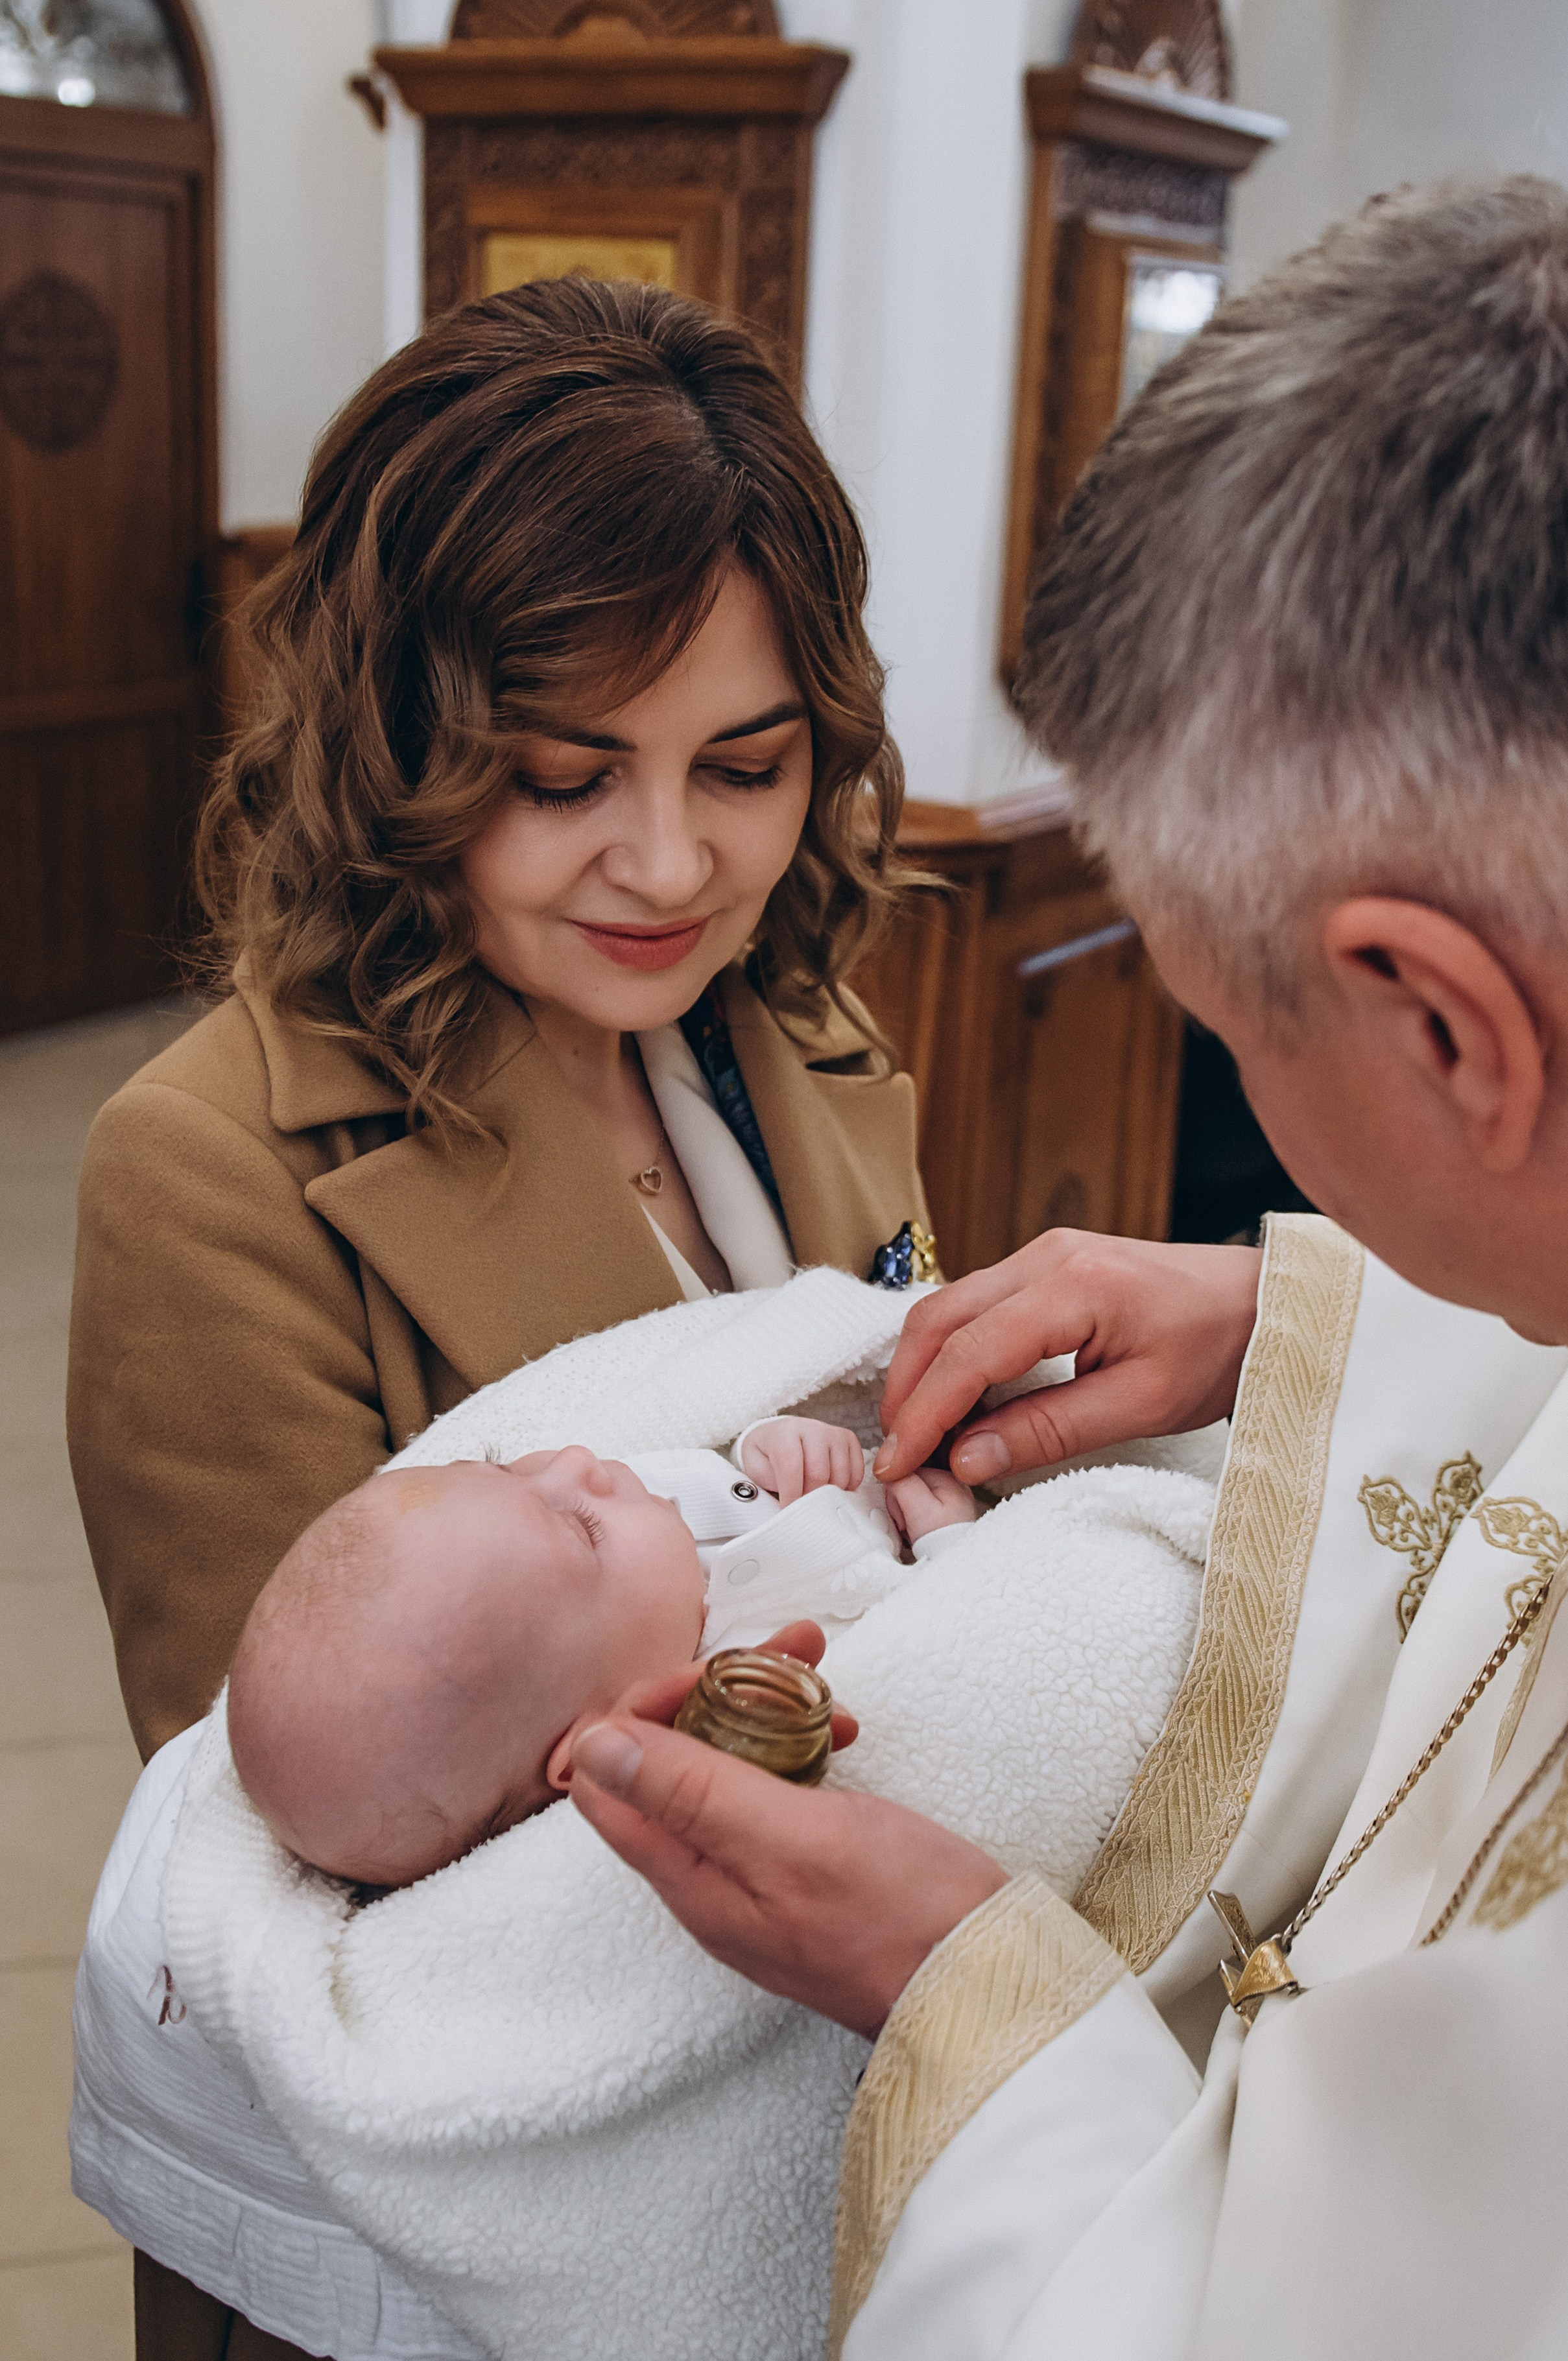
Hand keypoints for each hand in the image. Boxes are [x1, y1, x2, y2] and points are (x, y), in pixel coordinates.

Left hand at [569, 1682, 1005, 2039]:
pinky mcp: (803, 1865)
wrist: (985, 1981)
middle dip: (716, 1692)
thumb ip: (690, 1791)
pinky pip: (773, 1788)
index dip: (646, 1711)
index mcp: (690, 1877)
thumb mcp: (791, 1837)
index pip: (612, 1780)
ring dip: (764, 1709)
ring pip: (727, 1766)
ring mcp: (756, 1872)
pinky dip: (798, 1744)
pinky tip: (840, 1728)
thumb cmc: (899, 1918)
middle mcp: (709, 1877)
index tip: (708, 1676)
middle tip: (789, 1651)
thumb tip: (596, 1746)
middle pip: (670, 1762)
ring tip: (821, 1673)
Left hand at [740, 1416, 864, 1504]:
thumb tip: (787, 1506)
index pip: (791, 1465)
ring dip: (828, 1494)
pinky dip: (846, 1487)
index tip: (789, 1512)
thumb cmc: (768, 1454)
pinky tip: (831, 1487)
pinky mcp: (848, 1440)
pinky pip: (856, 1471)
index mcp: (785, 1432)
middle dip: (809, 1497)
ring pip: (840, 1474)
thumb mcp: (755, 1468)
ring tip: (814, 1495)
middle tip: (802, 1506)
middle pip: (818, 1472)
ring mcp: (833, 1433)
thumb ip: (767, 1483)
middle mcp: (812, 1427)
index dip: (792, 1494)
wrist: (779, 1435)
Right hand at [875, 1229, 1261, 1485]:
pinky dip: (953, 1353)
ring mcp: (1045, 1254)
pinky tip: (957, 1399)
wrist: (1267, 1302)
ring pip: (950, 1308)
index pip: (969, 1352)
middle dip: (908, 1390)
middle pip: (939, 1319)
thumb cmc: (1219, 1349)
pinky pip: (977, 1305)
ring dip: (924, 1370)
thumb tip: (965, 1458)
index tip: (897, 1465)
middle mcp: (1047, 1256)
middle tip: (897, 1455)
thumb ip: (1048, 1430)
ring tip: (921, 1435)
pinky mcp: (1049, 1265)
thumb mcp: (1141, 1405)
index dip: (924, 1413)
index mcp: (1073, 1286)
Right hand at [884, 1465, 976, 1542]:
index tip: (901, 1514)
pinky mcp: (946, 1514)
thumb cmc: (943, 1542)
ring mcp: (950, 1500)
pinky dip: (913, 1522)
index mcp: (947, 1478)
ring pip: (911, 1497)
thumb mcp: (919, 1508)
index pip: (906, 1471)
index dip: (894, 1494)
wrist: (955, 1565)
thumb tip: (889, 1472)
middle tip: (908, 1525)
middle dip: (900, 1506)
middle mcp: (951, 1485)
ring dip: (905, 1516)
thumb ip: (902, 1484)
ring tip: (914, 1531)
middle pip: (908, 1483)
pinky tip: (918, 1532)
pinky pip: (919, 1509)